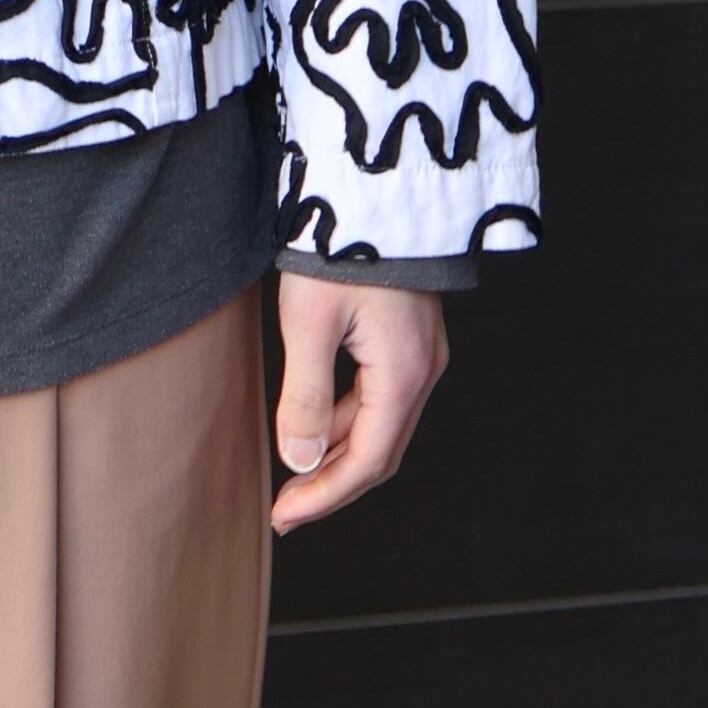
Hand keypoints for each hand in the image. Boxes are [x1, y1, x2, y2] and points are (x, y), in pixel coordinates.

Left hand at [269, 272, 448, 534]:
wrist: (373, 190)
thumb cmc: (339, 250)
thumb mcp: (310, 325)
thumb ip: (305, 398)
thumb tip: (299, 461)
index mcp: (403, 374)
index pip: (367, 461)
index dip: (325, 496)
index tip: (284, 517)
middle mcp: (423, 371)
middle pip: (380, 452)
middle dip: (332, 485)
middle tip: (285, 511)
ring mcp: (421, 355)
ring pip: (379, 427)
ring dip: (337, 455)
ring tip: (290, 475)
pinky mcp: (409, 340)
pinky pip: (380, 398)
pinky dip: (346, 422)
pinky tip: (312, 428)